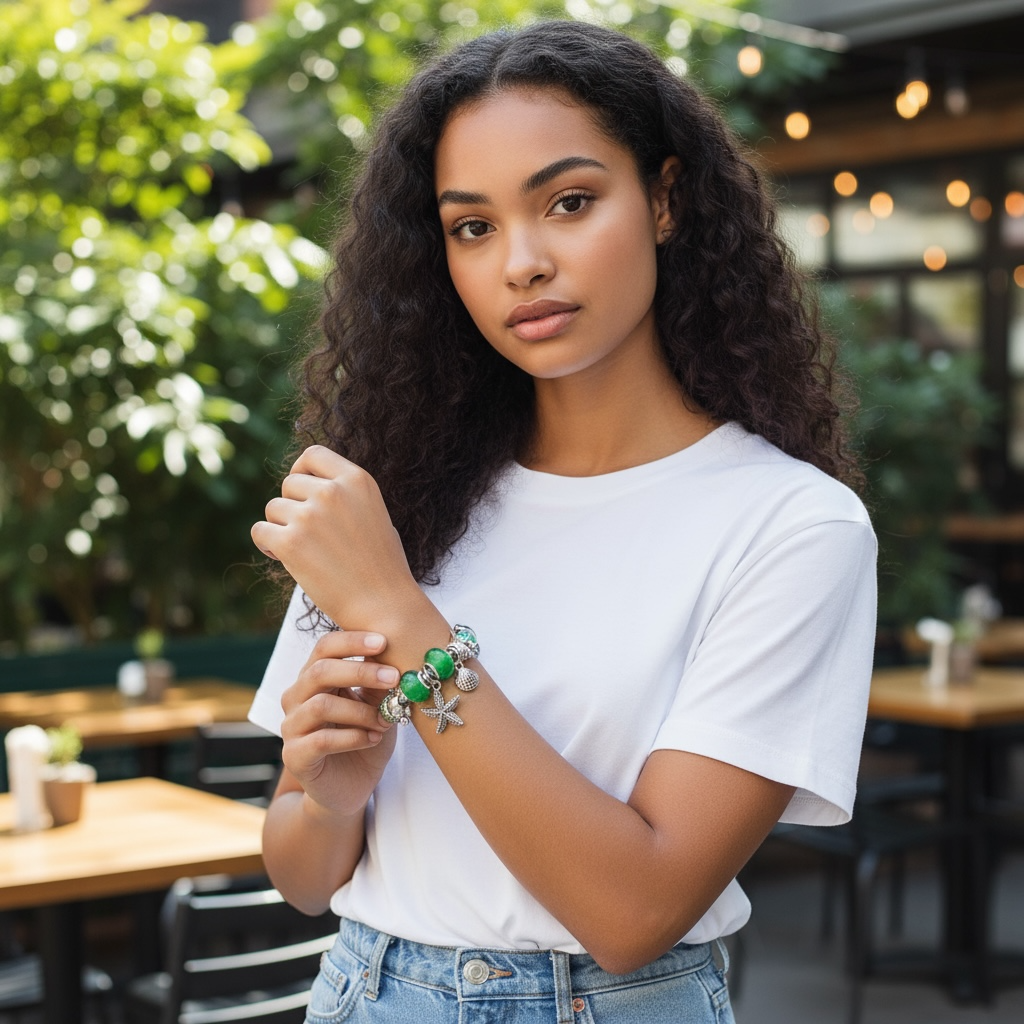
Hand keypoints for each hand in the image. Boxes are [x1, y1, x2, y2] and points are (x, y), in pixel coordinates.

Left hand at [251, 445, 419, 628]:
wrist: (384, 605)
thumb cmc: (381, 565)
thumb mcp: (373, 512)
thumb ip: (344, 494)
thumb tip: (310, 485)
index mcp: (357, 480)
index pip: (313, 455)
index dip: (301, 471)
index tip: (301, 492)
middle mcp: (333, 492)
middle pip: (289, 484)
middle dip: (293, 507)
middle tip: (309, 535)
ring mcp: (310, 516)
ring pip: (273, 509)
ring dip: (281, 528)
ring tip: (304, 551)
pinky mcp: (291, 543)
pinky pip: (260, 531)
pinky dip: (267, 544)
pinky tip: (284, 558)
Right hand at [279, 630, 398, 816]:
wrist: (352, 787)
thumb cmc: (365, 737)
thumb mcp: (378, 706)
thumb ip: (380, 683)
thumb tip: (396, 653)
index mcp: (314, 678)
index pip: (324, 647)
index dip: (352, 641)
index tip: (383, 641)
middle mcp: (296, 697)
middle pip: (319, 671)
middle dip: (360, 672)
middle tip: (394, 677)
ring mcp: (292, 727)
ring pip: (320, 706)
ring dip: (360, 711)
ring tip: (385, 720)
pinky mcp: (294, 756)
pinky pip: (320, 740)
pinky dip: (352, 737)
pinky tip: (373, 739)